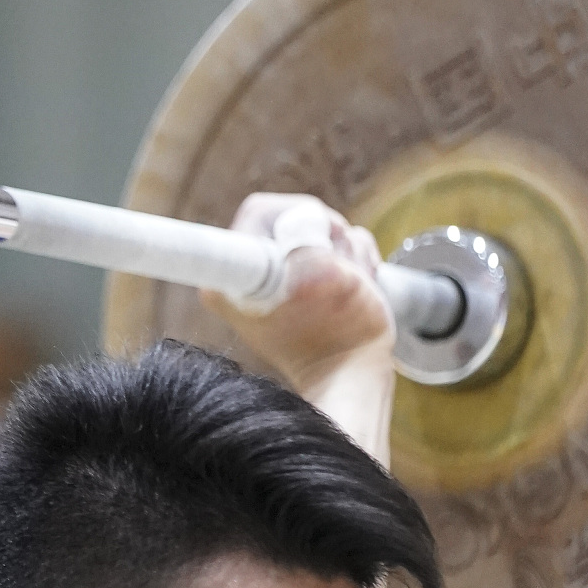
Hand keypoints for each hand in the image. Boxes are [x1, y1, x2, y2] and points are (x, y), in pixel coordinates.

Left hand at [204, 194, 395, 475]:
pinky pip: (327, 249)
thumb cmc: (339, 334)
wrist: (351, 377)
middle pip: (293, 216)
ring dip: (345, 251)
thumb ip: (307, 240)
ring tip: (350, 285)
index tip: (312, 246)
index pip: (261, 211)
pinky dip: (350, 262)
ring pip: (317, 231)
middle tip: (343, 266)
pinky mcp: (294, 284)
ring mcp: (271, 278)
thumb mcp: (328, 278)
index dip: (296, 216)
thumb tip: (304, 222)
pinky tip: (354, 288)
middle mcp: (244, 273)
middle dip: (330, 235)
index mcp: (233, 274)